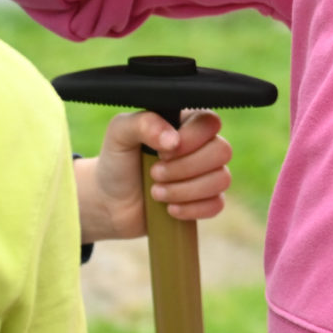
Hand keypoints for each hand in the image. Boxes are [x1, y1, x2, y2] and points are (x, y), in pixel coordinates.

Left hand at [76, 110, 233, 242]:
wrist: (110, 202)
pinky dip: (192, 209)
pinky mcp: (205, 201)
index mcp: (186, 122)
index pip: (210, 123)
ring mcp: (206, 174)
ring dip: (185, 190)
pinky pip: (217, 205)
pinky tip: (170, 209)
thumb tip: (173, 139)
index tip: (162, 151)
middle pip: (222, 151)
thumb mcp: (120, 133)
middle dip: (184, 168)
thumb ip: (144, 123)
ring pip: (221, 179)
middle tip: (154, 173)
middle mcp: (202, 145)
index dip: (190, 140)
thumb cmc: (117, 162)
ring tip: (156, 193)